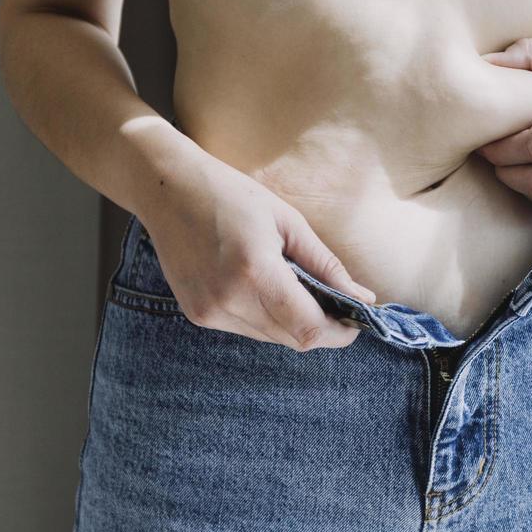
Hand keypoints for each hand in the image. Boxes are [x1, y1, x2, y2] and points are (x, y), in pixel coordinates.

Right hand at [135, 151, 376, 350]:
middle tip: (337, 306)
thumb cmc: (231, 195)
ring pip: (270, 338)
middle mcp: (229, 300)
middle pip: (292, 339)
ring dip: (293, 324)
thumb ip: (326, 266)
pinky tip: (265, 289)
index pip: (308, 328)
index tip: (356, 321)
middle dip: (321, 329)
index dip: (340, 333)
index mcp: (255, 271)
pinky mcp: (198, 315)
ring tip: (300, 291)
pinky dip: (266, 318)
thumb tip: (363, 297)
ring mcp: (209, 312)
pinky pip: (246, 330)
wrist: (167, 191)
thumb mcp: (288, 222)